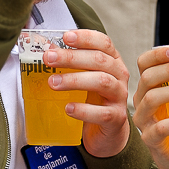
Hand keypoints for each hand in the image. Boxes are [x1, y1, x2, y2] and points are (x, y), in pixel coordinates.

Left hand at [41, 29, 130, 157]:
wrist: (108, 131)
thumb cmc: (95, 100)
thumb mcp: (84, 78)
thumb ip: (71, 64)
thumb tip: (49, 50)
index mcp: (113, 61)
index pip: (104, 43)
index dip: (86, 38)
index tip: (65, 37)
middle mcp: (119, 76)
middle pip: (99, 60)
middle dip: (71, 58)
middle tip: (48, 59)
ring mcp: (119, 96)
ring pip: (102, 82)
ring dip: (75, 80)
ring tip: (53, 82)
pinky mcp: (116, 118)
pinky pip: (101, 112)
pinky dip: (83, 109)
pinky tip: (68, 108)